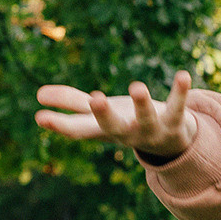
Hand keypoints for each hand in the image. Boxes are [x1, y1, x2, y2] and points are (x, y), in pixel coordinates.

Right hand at [34, 70, 199, 159]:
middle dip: (104, 114)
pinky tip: (182, 75)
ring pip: (146, 119)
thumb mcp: (98, 114)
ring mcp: (150, 131)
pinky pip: (177, 107)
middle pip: (113, 128)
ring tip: (137, 87)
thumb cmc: (126, 123)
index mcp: (103, 131)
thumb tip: (38, 95)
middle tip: (95, 99)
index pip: (79, 130)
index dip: (60, 125)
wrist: (170, 144)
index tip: (40, 117)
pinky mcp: (174, 122)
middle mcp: (126, 134)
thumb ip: (70, 103)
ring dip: (142, 103)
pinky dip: (180, 93)